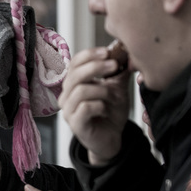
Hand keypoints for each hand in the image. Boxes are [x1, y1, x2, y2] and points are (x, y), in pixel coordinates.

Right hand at [57, 45, 132, 163]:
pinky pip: (85, 108)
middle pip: (74, 75)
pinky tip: (106, 109)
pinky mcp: (75, 124)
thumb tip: (124, 52)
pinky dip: (100, 105)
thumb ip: (117, 72)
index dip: (89, 55)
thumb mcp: (117, 88)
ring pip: (80, 91)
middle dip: (96, 67)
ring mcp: (68, 111)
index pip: (74, 63)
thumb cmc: (111, 113)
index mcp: (74, 84)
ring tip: (114, 96)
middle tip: (114, 65)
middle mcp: (66, 96)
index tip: (107, 52)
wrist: (113, 138)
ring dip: (102, 90)